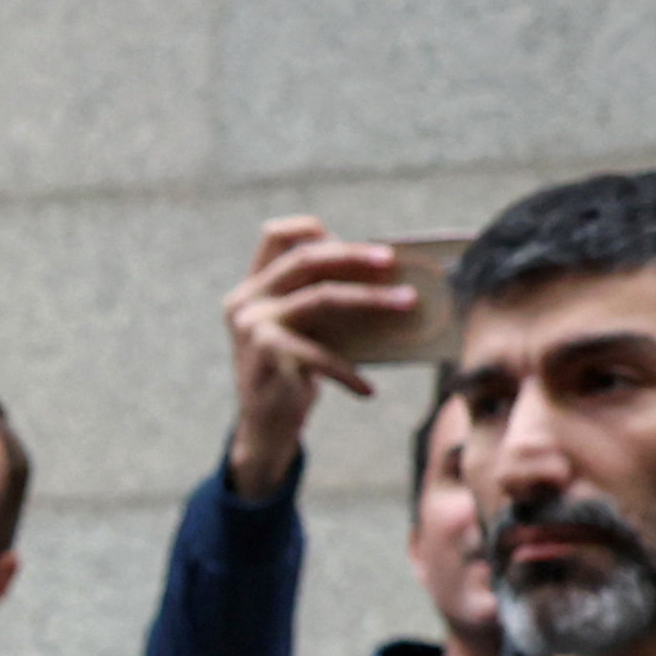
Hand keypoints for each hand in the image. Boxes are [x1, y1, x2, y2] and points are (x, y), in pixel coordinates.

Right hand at [222, 215, 412, 495]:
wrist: (264, 426)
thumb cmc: (296, 372)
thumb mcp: (306, 329)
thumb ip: (324, 299)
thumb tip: (389, 276)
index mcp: (253, 287)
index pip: (275, 236)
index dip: (312, 229)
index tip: (352, 239)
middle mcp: (246, 300)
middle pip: (305, 259)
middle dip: (353, 255)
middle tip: (393, 261)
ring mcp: (252, 326)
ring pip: (321, 297)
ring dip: (370, 299)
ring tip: (408, 305)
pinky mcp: (267, 355)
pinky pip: (321, 355)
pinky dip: (348, 374)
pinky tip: (367, 390)